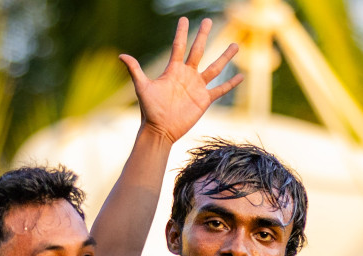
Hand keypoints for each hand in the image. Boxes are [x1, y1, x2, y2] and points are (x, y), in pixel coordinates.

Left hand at [122, 18, 242, 143]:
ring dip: (225, 56)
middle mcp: (187, 75)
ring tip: (235, 45)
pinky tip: (241, 76)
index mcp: (173, 70)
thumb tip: (121, 55)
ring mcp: (197, 87)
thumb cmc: (149, 110)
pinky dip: (230, 84)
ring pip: (214, 68)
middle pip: (198, 50)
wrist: (160, 130)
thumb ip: (135, 70)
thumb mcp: (142, 87)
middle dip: (203, 35)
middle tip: (209, 21)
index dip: (181, 33)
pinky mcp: (204, 100)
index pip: (179, 46)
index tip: (184, 19)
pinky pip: (220, 89)